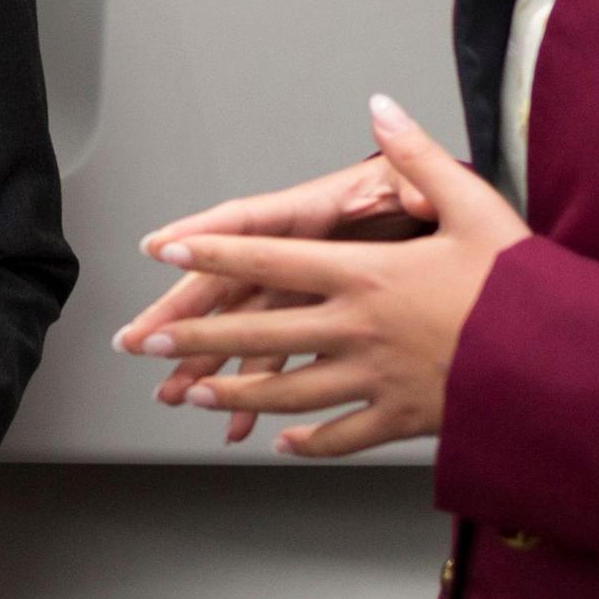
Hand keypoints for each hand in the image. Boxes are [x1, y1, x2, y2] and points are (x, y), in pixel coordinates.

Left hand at [115, 94, 528, 454]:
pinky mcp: (401, 421)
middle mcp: (358, 331)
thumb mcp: (473, 207)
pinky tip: (282, 442)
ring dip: (235, 393)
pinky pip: (340, 436)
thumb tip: (380, 108)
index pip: (270, 260)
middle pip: (260, 334)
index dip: (212, 254)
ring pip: (287, 392)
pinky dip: (306, 442)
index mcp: (366, 276)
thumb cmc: (522, 285)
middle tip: (147, 342)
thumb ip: (417, 157)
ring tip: (194, 395)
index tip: (164, 250)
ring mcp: (375, 381)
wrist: (567, 365)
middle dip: (196, 337)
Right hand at [120, 145, 434, 442]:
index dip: (206, 234)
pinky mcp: (321, 323)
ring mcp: (305, 291)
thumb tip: (401, 185)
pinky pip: (279, 360)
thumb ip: (412, 179)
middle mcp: (300, 254)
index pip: (251, 221)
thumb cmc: (430, 206)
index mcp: (318, 214)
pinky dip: (255, 389)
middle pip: (228, 284)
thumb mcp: (425, 185)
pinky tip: (236, 418)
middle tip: (140, 338)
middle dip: (181, 314)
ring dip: (207, 362)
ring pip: (243, 328)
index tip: (163, 246)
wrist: (458, 247)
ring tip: (174, 393)